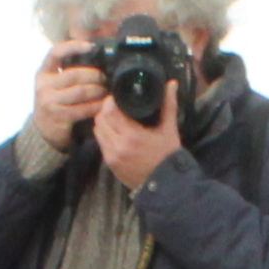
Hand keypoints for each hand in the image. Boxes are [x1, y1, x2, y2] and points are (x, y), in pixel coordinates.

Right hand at [30, 44, 105, 152]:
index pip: (56, 53)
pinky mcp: (58, 117)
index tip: (91, 46)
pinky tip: (103, 105)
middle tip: (106, 78)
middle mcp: (44, 86)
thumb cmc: (55, 102)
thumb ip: (68, 71)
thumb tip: (95, 55)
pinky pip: (83, 108)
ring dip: (99, 91)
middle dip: (95, 75)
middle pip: (75, 74)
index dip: (73, 46)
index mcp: (43, 73)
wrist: (43, 130)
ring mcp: (49, 102)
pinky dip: (97, 106)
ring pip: (82, 91)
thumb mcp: (55, 84)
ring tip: (107, 91)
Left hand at [93, 65, 186, 187]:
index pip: (110, 111)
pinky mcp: (110, 164)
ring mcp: (112, 156)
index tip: (117, 97)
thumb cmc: (168, 156)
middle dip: (105, 110)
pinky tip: (114, 131)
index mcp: (132, 136)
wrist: (165, 184)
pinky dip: (104, 134)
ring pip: (97, 130)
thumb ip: (168, 105)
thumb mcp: (169, 129)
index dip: (111, 101)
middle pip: (100, 119)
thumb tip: (171, 84)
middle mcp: (118, 146)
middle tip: (114, 105)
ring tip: (113, 117)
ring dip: (103, 121)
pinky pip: (100, 143)